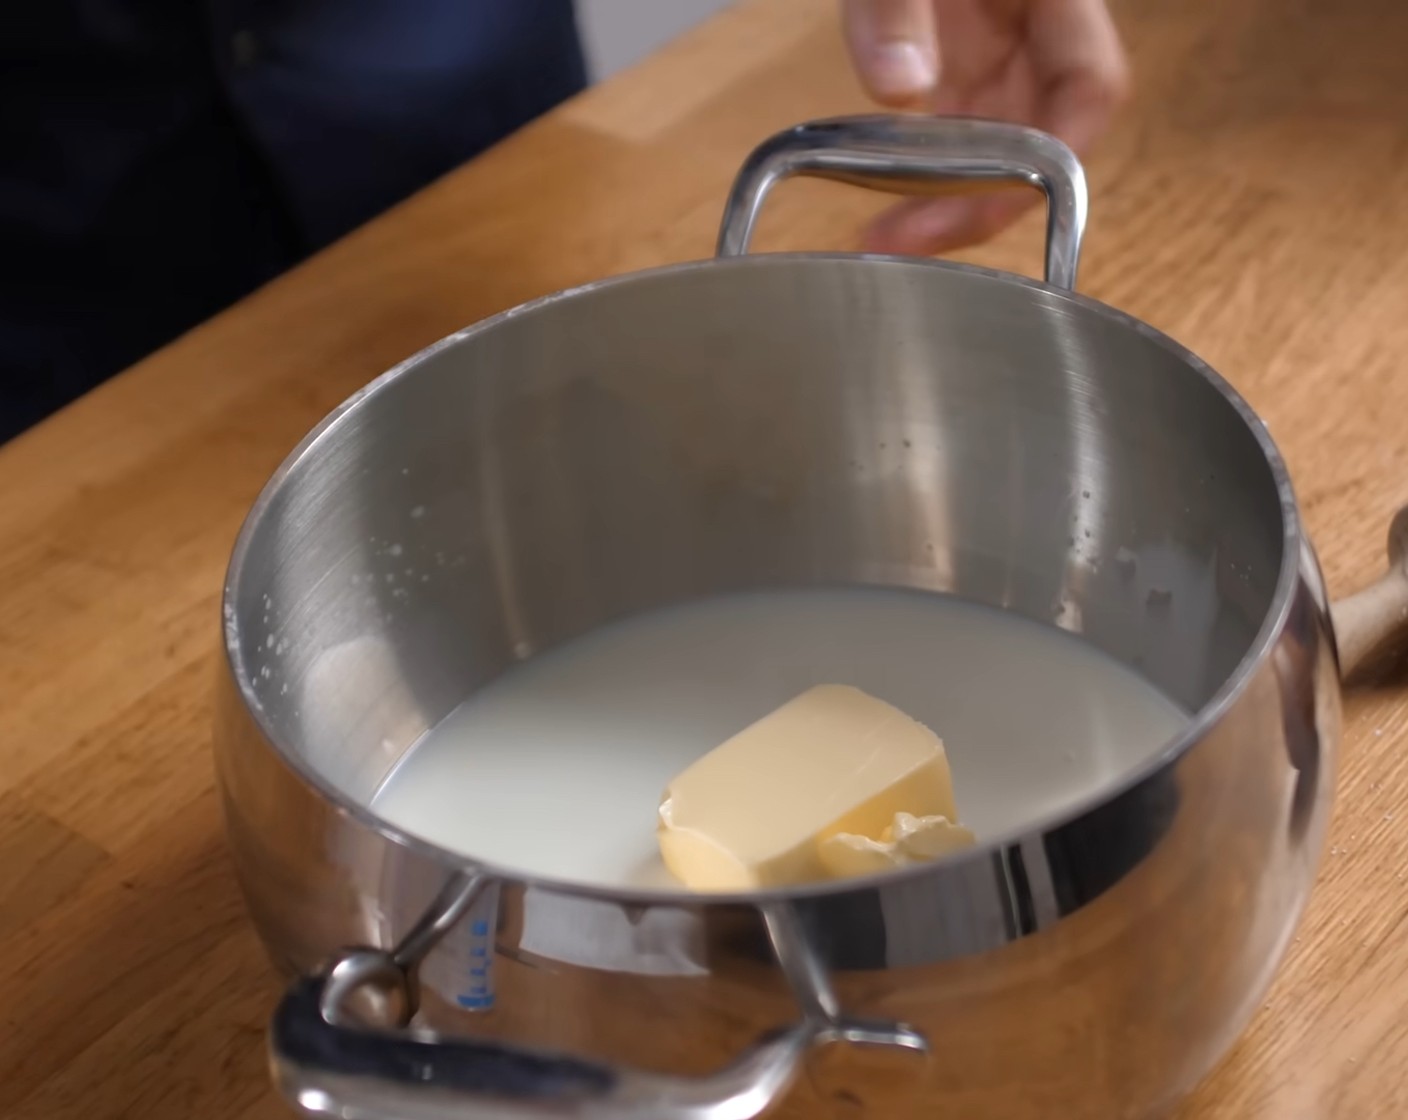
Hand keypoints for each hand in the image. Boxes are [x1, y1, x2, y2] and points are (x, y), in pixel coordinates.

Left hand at [842, 0, 1128, 253]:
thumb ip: (896, 6)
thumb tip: (902, 91)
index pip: (1090, 88)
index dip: (1055, 157)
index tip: (994, 202)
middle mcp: (1035, 25)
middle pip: (1039, 134)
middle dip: (980, 201)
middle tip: (906, 241)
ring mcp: (995, 42)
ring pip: (994, 140)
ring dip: (947, 197)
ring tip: (884, 238)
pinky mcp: (956, 50)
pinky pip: (953, 123)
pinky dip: (919, 166)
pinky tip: (877, 194)